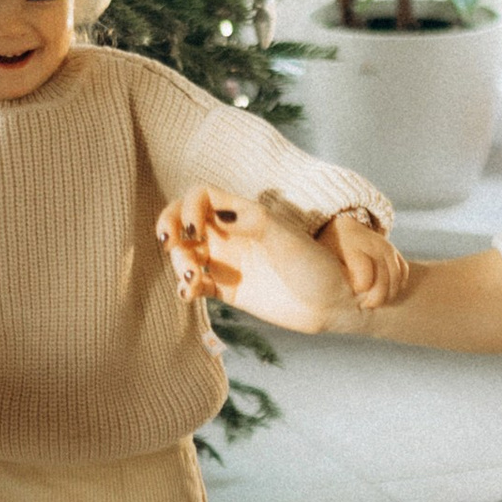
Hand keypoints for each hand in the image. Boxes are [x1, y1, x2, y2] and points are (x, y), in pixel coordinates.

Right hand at [157, 187, 359, 332]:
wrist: (333, 303)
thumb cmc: (316, 266)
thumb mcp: (287, 238)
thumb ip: (252, 222)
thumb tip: (216, 216)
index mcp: (245, 215)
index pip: (202, 197)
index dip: (188, 207)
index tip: (194, 230)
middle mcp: (232, 235)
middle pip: (184, 220)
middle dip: (169, 226)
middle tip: (170, 244)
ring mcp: (228, 262)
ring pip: (186, 252)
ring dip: (178, 262)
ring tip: (192, 278)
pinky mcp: (227, 290)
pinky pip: (195, 283)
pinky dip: (185, 286)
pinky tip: (189, 293)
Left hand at [323, 210, 410, 311]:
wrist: (345, 224)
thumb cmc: (332, 245)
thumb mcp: (325, 254)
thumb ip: (333, 271)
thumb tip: (336, 296)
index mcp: (353, 246)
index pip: (364, 269)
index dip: (362, 285)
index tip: (357, 293)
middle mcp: (374, 245)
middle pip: (383, 276)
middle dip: (376, 296)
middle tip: (365, 306)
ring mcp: (387, 248)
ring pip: (396, 276)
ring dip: (388, 294)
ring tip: (375, 303)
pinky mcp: (395, 252)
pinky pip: (402, 272)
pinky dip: (398, 286)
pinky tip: (387, 294)